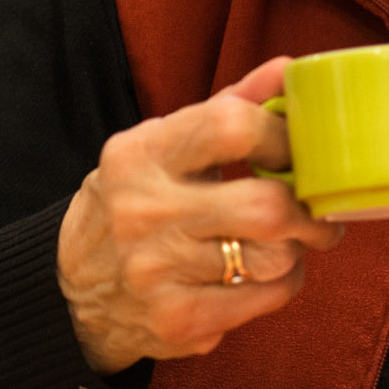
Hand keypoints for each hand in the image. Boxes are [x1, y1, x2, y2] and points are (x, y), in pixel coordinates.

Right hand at [58, 57, 347, 373]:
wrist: (72, 290)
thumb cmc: (136, 204)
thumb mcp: (163, 147)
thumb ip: (227, 107)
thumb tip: (290, 69)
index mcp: (140, 155)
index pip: (232, 126)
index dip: (283, 137)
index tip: (297, 152)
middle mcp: (144, 211)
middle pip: (266, 207)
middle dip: (308, 211)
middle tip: (316, 211)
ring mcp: (159, 271)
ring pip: (275, 258)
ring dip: (296, 250)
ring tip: (284, 243)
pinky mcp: (179, 319)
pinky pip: (267, 298)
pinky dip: (280, 284)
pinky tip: (261, 275)